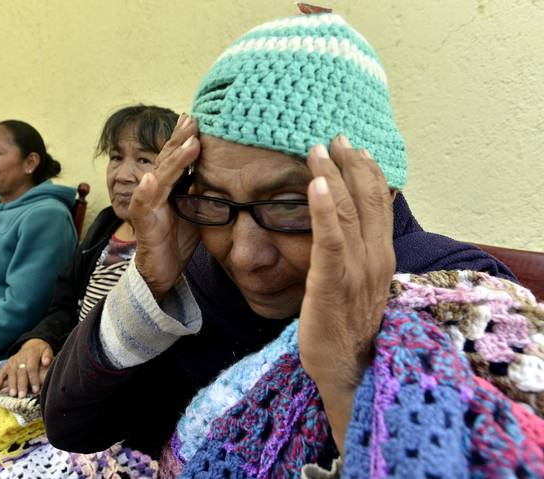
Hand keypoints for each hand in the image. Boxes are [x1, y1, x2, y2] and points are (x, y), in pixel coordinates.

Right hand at [0, 339, 53, 396]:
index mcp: (32, 355)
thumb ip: (47, 356)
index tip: (36, 390)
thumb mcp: (47, 350)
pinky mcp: (8, 364)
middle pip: (21, 372)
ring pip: (11, 373)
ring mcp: (13, 361)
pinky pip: (2, 372)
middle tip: (22, 396)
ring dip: (11, 384)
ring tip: (13, 394)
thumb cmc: (41, 351)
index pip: (32, 368)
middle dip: (21, 385)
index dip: (34, 379)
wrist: (32, 344)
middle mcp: (21, 358)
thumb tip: (47, 362)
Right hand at [129, 113, 201, 295]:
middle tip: (193, 119)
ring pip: (159, 177)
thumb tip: (222, 170)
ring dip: (173, 160)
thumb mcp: (196, 210)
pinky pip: (142, 204)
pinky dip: (145, 191)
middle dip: (180, 139)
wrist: (162, 270)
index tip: (198, 118)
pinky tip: (150, 180)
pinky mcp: (143, 222)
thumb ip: (202, 189)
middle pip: (167, 159)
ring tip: (187, 143)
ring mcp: (147, 204)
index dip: (185, 138)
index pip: (177, 156)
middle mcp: (155, 189)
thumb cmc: (177, 238)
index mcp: (170, 185)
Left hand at [299, 136, 394, 453]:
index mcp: (380, 256)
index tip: (356, 148)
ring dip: (332, 177)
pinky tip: (314, 185)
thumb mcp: (359, 285)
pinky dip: (323, 210)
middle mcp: (374, 257)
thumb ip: (357, 255)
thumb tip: (350, 231)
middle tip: (336, 136)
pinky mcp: (333, 282)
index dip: (368, 173)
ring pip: (347, 212)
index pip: (379, 205)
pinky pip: (329, 240)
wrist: (348, 368)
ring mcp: (355, 269)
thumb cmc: (348, 327)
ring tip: (319, 149)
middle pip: (366, 200)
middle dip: (351, 164)